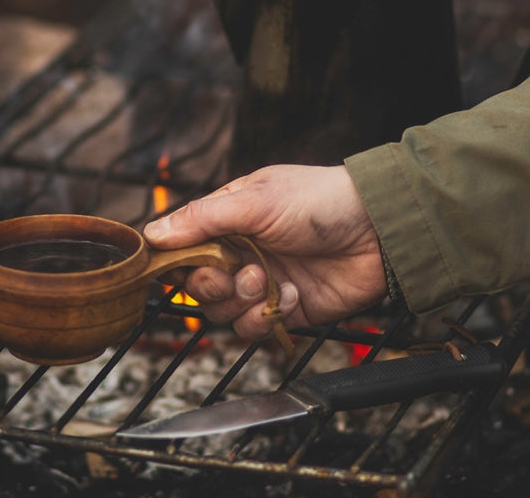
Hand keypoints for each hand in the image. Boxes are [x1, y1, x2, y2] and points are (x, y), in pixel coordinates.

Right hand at [144, 165, 386, 339]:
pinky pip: (255, 329)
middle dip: (212, 285)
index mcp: (227, 221)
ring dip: (241, 302)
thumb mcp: (254, 200)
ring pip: (223, 313)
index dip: (176, 262)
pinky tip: (293, 294)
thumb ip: (201, 219)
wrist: (378, 230)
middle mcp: (241, 253)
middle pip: (199, 287)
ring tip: (267, 282)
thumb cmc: (318, 201)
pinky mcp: (287, 311)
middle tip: (237, 273)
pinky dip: (268, 316)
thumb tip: (151, 235)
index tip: (175, 269)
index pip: (183, 248)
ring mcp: (263, 284)